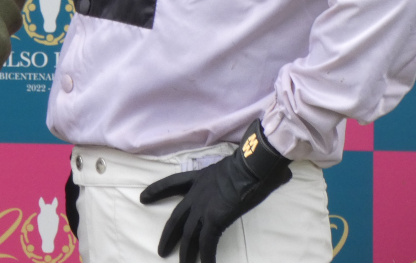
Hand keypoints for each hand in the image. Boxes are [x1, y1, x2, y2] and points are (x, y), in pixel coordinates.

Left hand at [139, 120, 291, 262]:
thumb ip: (241, 174)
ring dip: (186, 254)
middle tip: (161, 250)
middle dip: (169, 235)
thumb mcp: (237, 165)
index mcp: (200, 178)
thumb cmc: (253, 162)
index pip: (173, 183)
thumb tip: (272, 175)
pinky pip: (206, 244)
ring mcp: (204, 207)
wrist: (254, 164)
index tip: (143, 197)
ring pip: (189, 236)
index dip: (157, 191)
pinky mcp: (214, 219)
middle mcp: (197, 193)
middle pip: (177, 217)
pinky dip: (206, 257)